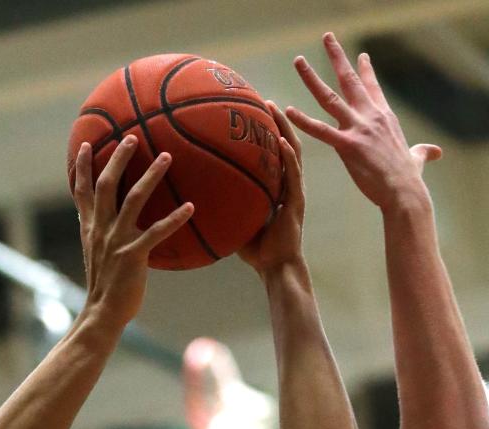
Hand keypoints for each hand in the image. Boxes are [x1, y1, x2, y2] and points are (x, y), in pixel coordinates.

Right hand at [73, 136, 193, 328]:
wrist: (103, 312)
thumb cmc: (106, 287)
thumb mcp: (97, 256)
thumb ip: (102, 236)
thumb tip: (111, 227)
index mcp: (90, 228)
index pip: (82, 191)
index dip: (81, 166)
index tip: (85, 143)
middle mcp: (101, 229)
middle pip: (107, 184)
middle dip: (118, 158)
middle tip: (132, 137)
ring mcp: (117, 240)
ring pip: (133, 199)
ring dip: (150, 176)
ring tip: (166, 157)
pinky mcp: (134, 255)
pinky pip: (157, 232)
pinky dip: (174, 218)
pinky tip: (190, 207)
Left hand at [238, 104, 305, 274]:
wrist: (276, 267)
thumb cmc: (256, 250)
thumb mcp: (235, 219)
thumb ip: (222, 203)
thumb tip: (192, 192)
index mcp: (276, 189)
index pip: (272, 155)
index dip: (266, 133)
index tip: (253, 114)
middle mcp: (287, 186)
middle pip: (285, 146)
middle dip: (277, 122)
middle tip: (263, 101)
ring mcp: (294, 193)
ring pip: (293, 153)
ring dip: (284, 129)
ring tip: (274, 109)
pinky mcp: (296, 203)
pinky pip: (293, 175)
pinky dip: (287, 156)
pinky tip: (280, 140)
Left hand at [286, 31, 441, 210]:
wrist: (404, 192)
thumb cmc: (410, 179)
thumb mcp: (417, 159)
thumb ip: (423, 152)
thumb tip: (436, 152)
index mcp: (385, 117)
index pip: (373, 87)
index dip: (366, 70)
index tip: (360, 55)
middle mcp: (371, 116)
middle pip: (350, 80)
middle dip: (337, 57)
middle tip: (327, 37)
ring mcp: (358, 129)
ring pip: (330, 97)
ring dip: (312, 78)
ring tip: (298, 61)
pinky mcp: (347, 146)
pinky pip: (320, 130)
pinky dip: (303, 120)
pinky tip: (287, 110)